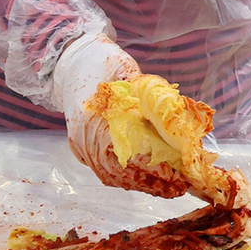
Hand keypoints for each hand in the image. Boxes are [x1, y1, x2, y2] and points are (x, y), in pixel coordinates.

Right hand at [53, 36, 187, 196]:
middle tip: (178, 186)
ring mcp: (81, 146)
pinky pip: (106, 172)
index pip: (121, 152)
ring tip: (170, 188)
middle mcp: (83, 137)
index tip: (172, 173)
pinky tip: (149, 181)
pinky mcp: (84, 149)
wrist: (71, 61)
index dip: (147, 166)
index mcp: (92, 117)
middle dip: (150, 182)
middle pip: (117, 171)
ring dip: (142, 184)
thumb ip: (144, 91)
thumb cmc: (101, 62)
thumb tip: (171, 114)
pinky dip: (129, 179)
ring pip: (112, 176)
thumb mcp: (124, 69)